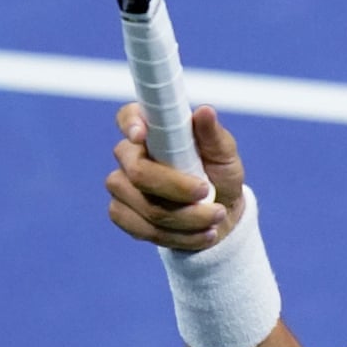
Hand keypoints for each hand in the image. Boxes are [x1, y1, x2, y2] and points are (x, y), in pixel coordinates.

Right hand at [106, 104, 248, 250]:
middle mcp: (129, 155)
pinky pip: (144, 229)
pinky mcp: (122, 214)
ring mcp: (121, 186)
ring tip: (217, 216)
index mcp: (153, 130)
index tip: (141, 135)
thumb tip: (204, 111)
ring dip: (188, 217)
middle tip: (207, 192)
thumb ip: (212, 135)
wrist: (220, 215)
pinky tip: (203, 234)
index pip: (128, 116)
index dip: (130, 123)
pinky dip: (179, 235)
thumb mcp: (225, 154)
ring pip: (146, 207)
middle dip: (178, 188)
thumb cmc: (220, 175)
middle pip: (139, 172)